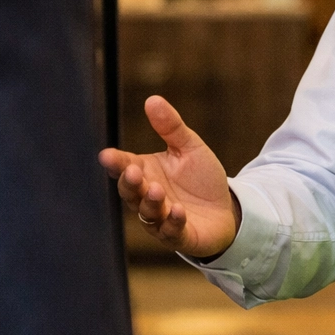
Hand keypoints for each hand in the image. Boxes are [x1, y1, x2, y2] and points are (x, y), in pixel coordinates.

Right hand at [98, 95, 239, 257]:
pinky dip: (173, 222)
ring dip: (150, 202)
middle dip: (130, 183)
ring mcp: (161, 219)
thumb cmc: (201, 178)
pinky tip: (178, 211)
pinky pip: (171, 231)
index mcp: (146, 173)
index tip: (107, 155)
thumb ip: (171, 127)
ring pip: (148, 213)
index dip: (116, 163)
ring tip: (156, 189)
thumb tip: (152, 99)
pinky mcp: (179, 235)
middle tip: (133, 172)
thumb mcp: (189, 148)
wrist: (227, 209)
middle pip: (131, 192)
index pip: (125, 166)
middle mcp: (148, 197)